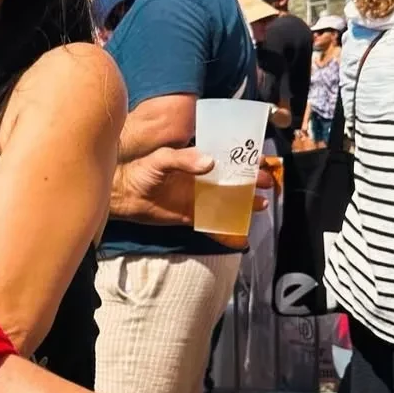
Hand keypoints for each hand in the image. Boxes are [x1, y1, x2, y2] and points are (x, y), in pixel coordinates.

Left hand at [114, 148, 269, 240]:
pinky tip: (241, 233)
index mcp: (198, 163)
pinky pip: (213, 223)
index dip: (245, 160)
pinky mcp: (191, 217)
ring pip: (228, 202)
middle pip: (233, 181)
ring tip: (261, 204)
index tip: (262, 161)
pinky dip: (226, 229)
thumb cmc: (142, 170)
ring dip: (245, 203)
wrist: (124, 194)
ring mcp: (198, 200)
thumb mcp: (161, 159)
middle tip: (268, 183)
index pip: (228, 159)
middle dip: (252, 182)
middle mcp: (202, 181)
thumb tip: (209, 162)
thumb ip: (183, 159)